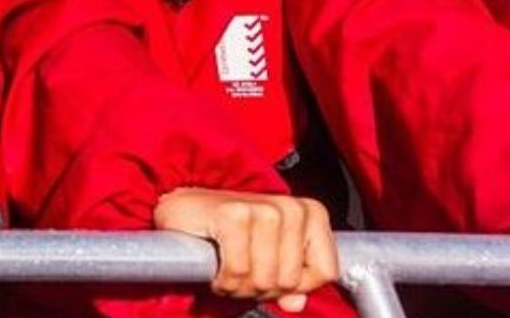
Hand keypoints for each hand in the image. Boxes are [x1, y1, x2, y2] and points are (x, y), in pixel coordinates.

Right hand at [153, 187, 337, 308]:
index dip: (297, 287)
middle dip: (262, 289)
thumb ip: (292, 283)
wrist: (184, 209)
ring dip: (240, 287)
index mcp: (310, 213)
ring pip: (265, 279)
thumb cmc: (229, 233)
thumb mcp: (269, 258)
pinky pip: (238, 270)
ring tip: (229, 272)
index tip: (273, 276)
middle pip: (290, 280)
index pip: (326, 272)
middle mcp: (290, 207)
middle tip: (243, 275)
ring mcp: (262, 208)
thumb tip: (297, 303)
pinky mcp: (233, 214)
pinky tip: (216, 270)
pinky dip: (223, 280)